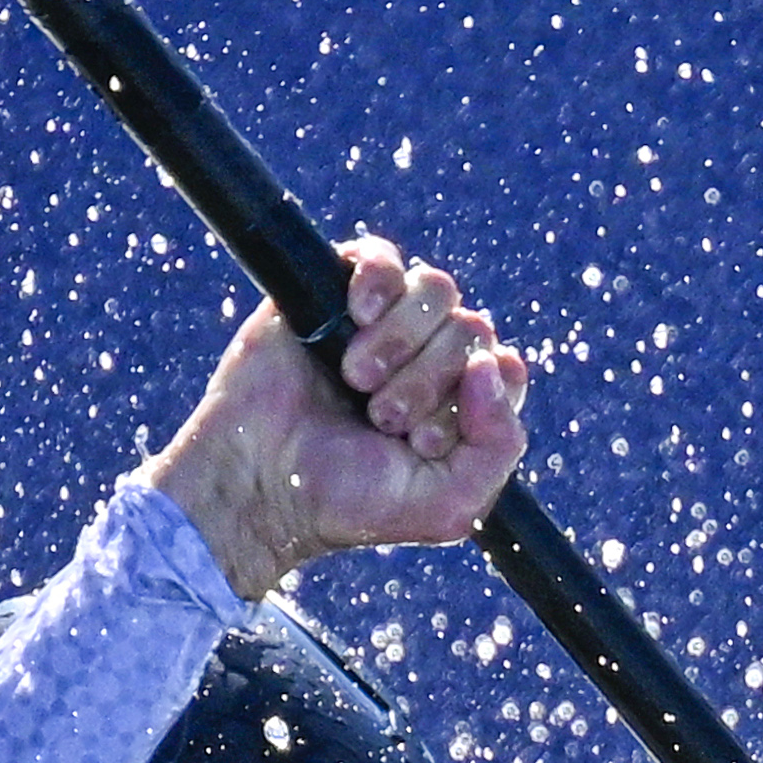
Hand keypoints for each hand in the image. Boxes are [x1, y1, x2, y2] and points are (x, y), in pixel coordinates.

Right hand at [141, 238, 525, 601]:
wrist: (259, 483)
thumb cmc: (350, 500)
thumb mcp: (450, 505)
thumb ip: (500, 445)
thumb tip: (496, 360)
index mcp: (462, 403)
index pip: (504, 369)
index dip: (476, 399)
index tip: (424, 439)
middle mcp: (429, 357)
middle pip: (472, 328)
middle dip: (428, 379)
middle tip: (380, 418)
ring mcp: (384, 324)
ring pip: (437, 290)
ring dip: (399, 340)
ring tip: (357, 379)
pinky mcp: (334, 295)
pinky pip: (383, 257)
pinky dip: (378, 282)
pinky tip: (357, 316)